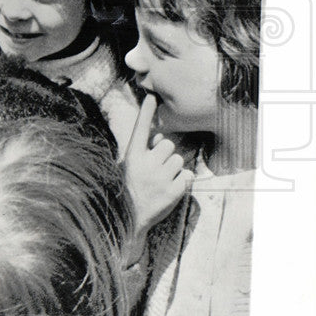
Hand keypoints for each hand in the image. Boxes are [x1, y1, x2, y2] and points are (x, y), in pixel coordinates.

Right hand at [123, 95, 193, 240]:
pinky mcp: (173, 191)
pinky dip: (180, 183)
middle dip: (165, 154)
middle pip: (167, 145)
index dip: (146, 111)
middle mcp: (145, 165)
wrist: (128, 219)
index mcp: (131, 157)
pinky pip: (186, 177)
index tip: (151, 96)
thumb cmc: (129, 189)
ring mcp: (160, 178)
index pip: (140, 129)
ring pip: (178, 160)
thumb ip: (143, 153)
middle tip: (156, 168)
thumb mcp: (129, 168)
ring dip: (173, 169)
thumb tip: (160, 139)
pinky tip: (168, 191)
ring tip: (161, 181)